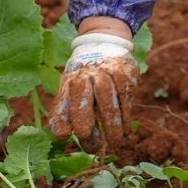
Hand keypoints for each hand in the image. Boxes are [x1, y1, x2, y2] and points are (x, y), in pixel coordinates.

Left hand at [50, 24, 138, 141]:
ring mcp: (108, 71)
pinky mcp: (126, 72)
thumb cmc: (83, 78)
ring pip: (110, 98)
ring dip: (113, 122)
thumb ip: (64, 113)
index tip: (70, 134)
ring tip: (115, 141)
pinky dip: (126, 115)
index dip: (67, 117)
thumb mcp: (69, 91)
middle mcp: (88, 73)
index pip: (68, 100)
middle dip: (88, 118)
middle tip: (95, 143)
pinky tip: (125, 129)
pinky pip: (127, 96)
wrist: (103, 44)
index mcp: (72, 80)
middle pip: (88, 96)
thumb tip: (61, 136)